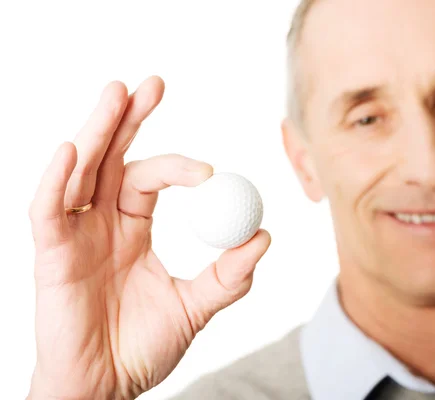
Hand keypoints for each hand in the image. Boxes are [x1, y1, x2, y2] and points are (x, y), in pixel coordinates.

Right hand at [27, 76, 270, 399]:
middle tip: (154, 84)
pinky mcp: (50, 256)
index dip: (177, 165)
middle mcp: (101, 223)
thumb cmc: (142, 348)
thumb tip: (264, 237)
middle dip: (129, 120)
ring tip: (117, 92)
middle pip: (112, 159)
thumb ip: (229, 276)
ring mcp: (74, 236)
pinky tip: (72, 149)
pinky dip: (55, 180)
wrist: (107, 389)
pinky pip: (47, 211)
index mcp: (132, 229)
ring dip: (97, 131)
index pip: (150, 178)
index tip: (210, 172)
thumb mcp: (195, 307)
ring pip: (81, 172)